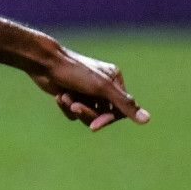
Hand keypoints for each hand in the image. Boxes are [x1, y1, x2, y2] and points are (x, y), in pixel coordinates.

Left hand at [29, 46, 149, 131]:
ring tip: (64, 97)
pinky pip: (73, 113)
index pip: (121, 109)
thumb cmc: (74, 71)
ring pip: (87, 115)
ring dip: (74, 109)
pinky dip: (66, 107)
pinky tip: (59, 96)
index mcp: (114, 80)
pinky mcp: (72, 95)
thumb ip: (124, 104)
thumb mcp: (101, 88)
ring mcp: (86, 91)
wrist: (44, 63)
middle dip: (88, 113)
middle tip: (74, 106)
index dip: (108, 119)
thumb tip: (146, 120)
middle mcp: (102, 85)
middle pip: (103, 114)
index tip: (94, 126)